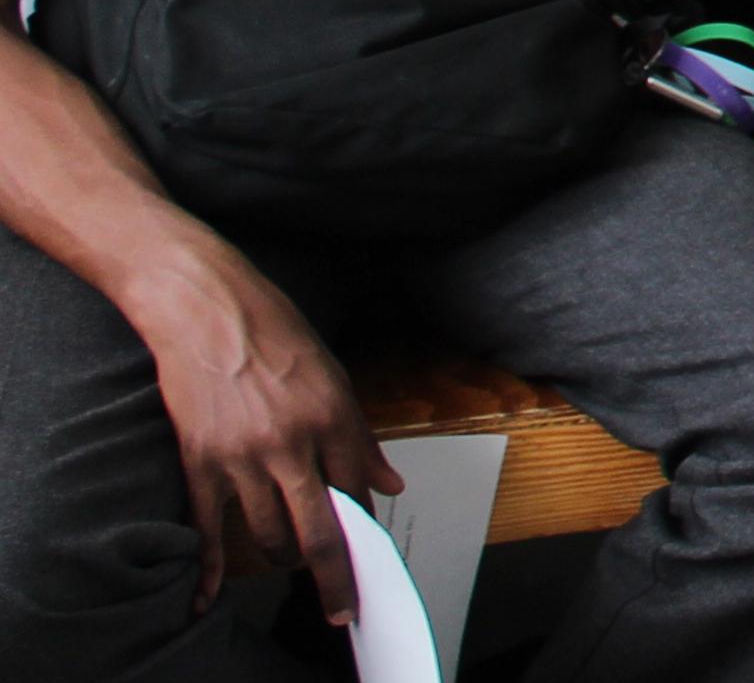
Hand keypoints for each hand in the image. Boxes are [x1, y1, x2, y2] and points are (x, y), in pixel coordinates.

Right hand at [133, 247, 390, 623]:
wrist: (205, 309)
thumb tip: (390, 482)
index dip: (368, 530)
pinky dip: (207, 570)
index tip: (374, 559)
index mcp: (333, 418)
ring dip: (283, 559)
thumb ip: (361, 436)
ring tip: (291, 563)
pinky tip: (205, 598)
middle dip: (336, 578)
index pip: (359, 492)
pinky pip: (207, 529)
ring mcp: (242, 458)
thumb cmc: (275, 333)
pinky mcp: (199, 463)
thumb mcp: (334, 376)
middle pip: (319, 531)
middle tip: (345, 608)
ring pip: (268, 535)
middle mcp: (292, 444)